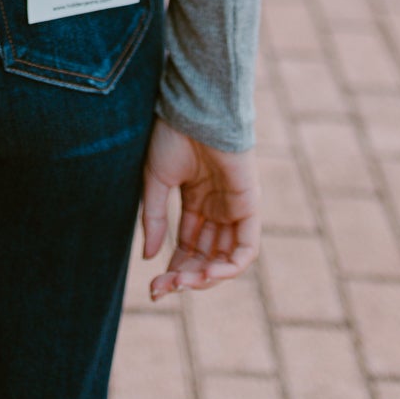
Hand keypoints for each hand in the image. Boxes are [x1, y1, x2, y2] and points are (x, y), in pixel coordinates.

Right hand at [141, 120, 260, 295]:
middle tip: (165, 289)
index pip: (188, 246)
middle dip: (186, 277)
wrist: (195, 110)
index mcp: (196, 201)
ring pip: (226, 259)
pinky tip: (208, 274)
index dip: (173, 269)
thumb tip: (150, 258)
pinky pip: (247, 248)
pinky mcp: (250, 206)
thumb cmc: (174, 136)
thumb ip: (156, 219)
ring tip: (184, 283)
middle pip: (206, 257)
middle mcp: (218, 209)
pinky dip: (230, 267)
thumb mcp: (156, 182)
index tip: (154, 287)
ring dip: (206, 277)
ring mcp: (235, 209)